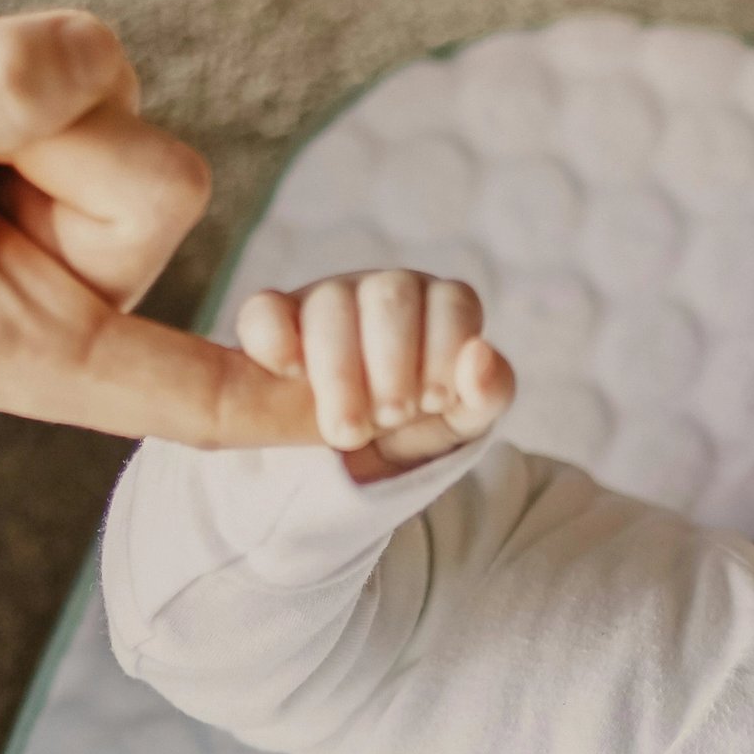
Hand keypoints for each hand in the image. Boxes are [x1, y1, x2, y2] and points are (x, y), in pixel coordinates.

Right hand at [0, 0, 318, 445]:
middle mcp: (49, 286)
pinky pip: (97, 66)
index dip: (280, 406)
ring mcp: (49, 206)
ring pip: (135, 118)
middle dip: (65, 133)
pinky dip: (26, 47)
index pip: (179, 391)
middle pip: (168, 193)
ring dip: (38, 81)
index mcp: (9, 343)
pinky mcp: (43, 129)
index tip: (370, 417)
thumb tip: (89, 67)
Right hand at [230, 269, 517, 481]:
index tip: (433, 401)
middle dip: (393, 363)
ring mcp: (326, 300)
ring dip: (340, 368)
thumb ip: (488, 392)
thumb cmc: (418, 427)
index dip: (445, 351)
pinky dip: (274, 336)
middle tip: (390, 416)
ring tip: (349, 428)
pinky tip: (289, 373)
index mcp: (437, 305)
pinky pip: (264, 310)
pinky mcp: (273, 322)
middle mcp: (384, 292)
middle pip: (391, 295)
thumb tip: (481, 353)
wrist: (351, 460)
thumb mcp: (462, 421)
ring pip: (330, 302)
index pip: (452, 301)